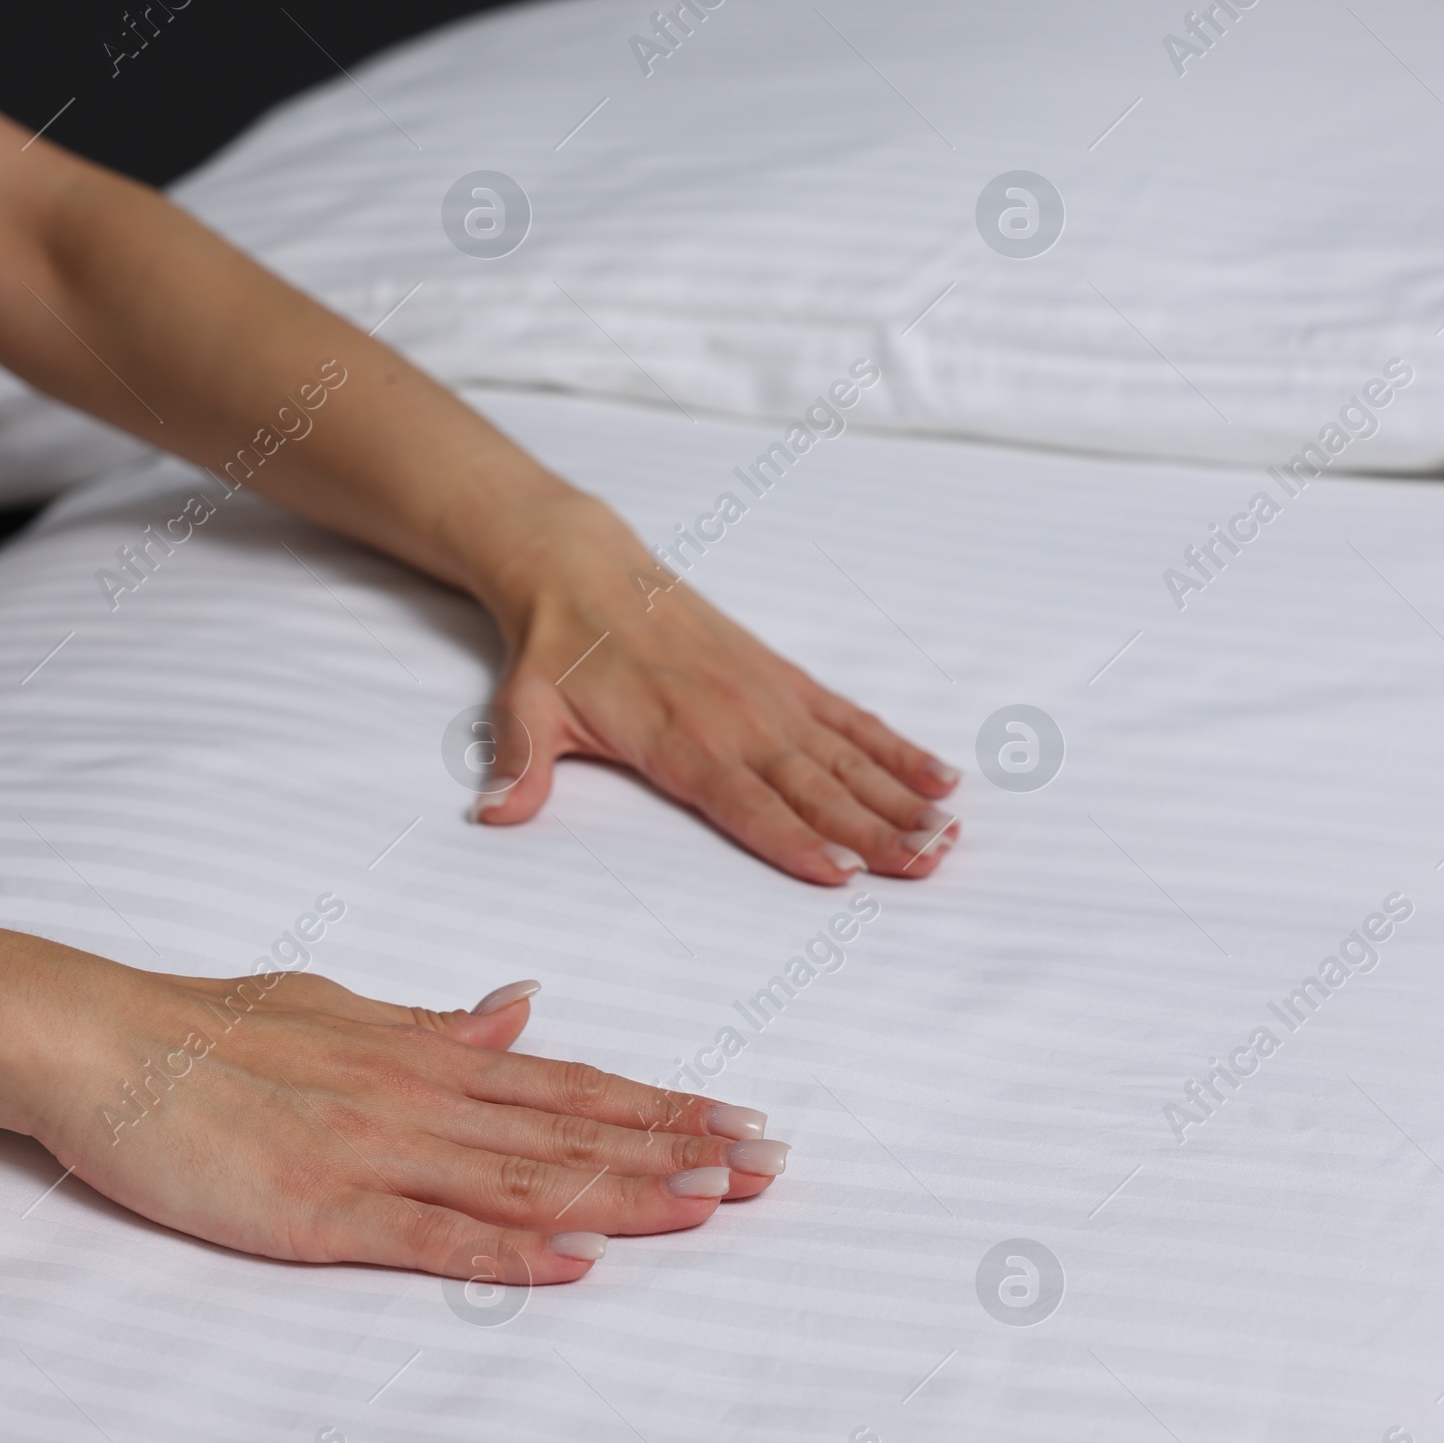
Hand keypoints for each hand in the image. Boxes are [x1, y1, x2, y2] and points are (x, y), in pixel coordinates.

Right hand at [0, 926, 782, 1280]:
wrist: (116, 1043)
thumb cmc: (224, 1027)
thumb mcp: (344, 1009)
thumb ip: (434, 1021)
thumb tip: (521, 1007)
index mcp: (432, 1052)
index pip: (574, 1083)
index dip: (664, 1104)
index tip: (740, 1119)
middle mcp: (426, 1095)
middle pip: (574, 1127)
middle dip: (677, 1146)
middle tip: (767, 1165)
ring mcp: (379, 1152)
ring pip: (526, 1175)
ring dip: (626, 1190)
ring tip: (711, 1203)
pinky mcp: (324, 1209)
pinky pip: (433, 1235)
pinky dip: (513, 1246)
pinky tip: (579, 1256)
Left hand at [466, 491, 961, 885]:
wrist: (584, 569)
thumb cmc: (556, 651)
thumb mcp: (524, 707)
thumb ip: (521, 764)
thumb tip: (495, 815)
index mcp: (677, 738)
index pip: (745, 802)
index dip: (795, 840)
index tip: (844, 873)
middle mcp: (735, 720)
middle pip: (815, 788)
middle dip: (874, 830)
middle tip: (927, 864)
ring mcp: (767, 697)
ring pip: (846, 758)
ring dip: (900, 797)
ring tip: (948, 832)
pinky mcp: (783, 678)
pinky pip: (849, 718)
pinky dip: (895, 748)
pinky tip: (940, 776)